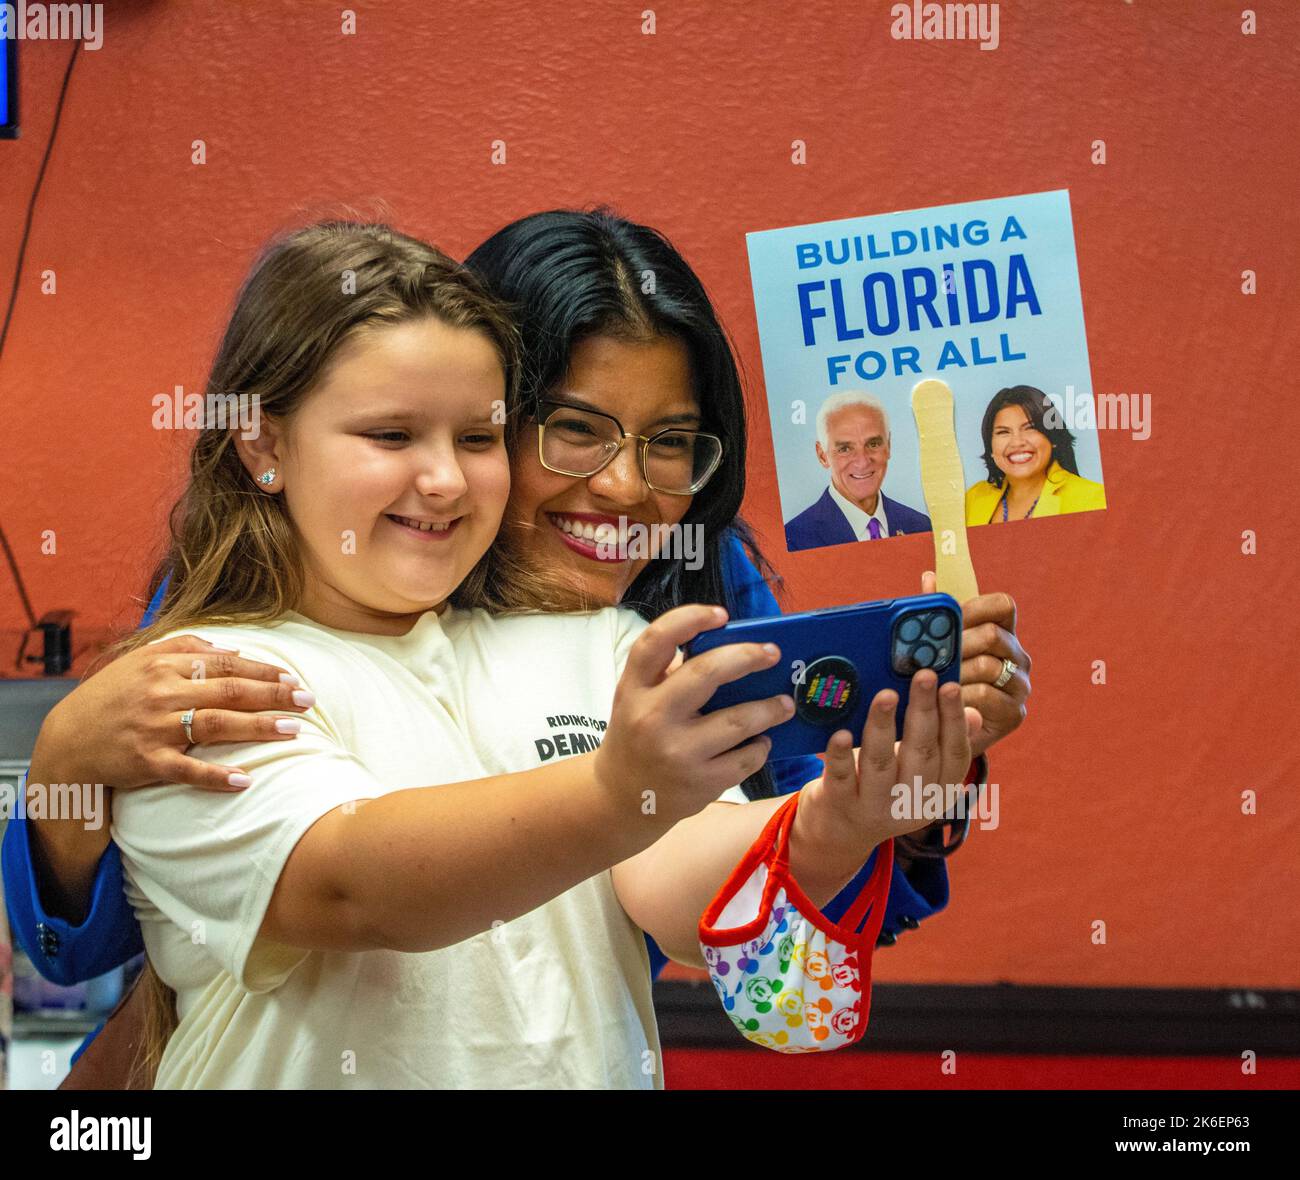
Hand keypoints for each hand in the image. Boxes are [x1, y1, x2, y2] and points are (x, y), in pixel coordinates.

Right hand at [41, 634, 312, 792]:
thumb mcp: (142, 660)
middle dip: (273, 696)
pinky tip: (245, 779)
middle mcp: (162, 693)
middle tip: (308, 700)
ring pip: (216, 725)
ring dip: (258, 728)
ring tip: (293, 731)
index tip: (293, 679)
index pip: (226, 665)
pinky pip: (187, 770)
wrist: (67, 740)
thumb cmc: (112, 696)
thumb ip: (187, 648)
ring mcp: (155, 729)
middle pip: (229, 692)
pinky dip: (216, 775)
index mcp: (164, 665)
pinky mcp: (147, 762)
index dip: (263, 672)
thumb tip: (233, 650)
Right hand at [595, 605, 793, 823]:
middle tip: (772, 653)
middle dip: (748, 657)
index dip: (690, 619)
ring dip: (770, 709)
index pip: (655, 641)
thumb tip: (731, 647)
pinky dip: (760, 746)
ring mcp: (676, 753)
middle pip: (706, 673)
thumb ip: (669, 673)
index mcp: (634, 688)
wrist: (623, 797)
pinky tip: (762, 740)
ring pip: (738, 721)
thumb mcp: (637, 698)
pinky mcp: (699, 783)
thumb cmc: (639, 734)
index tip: (721, 615)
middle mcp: (651, 718)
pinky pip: (745, 758)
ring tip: (784, 703)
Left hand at [793, 670, 981, 870]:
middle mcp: (912, 803)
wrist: (841, 831)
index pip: (955, 754)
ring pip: (881, 763)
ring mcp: (875, 806)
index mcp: (940, 792)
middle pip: (922, 754)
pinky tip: (840, 734)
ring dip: (884, 727)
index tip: (950, 685)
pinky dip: (841, 756)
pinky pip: (842, 778)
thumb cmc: (886, 786)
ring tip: (885, 695)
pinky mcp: (841, 804)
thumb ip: (944, 742)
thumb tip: (974, 714)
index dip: (954, 720)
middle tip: (923, 676)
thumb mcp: (919, 770)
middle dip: (924, 712)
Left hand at [922, 570, 1030, 756]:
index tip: (951, 617)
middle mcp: (1017, 657)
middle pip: (994, 635)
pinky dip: (959, 697)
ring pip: (988, 665)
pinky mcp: (1014, 713)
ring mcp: (1019, 685)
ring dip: (956, 673)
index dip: (976, 606)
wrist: (943, 734)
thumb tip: (928, 577)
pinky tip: (944, 702)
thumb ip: (936, 614)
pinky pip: (985, 695)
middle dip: (959, 643)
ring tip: (933, 681)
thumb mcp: (937, 648)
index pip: (1003, 605)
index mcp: (1003, 634)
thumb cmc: (941, 683)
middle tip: (931, 655)